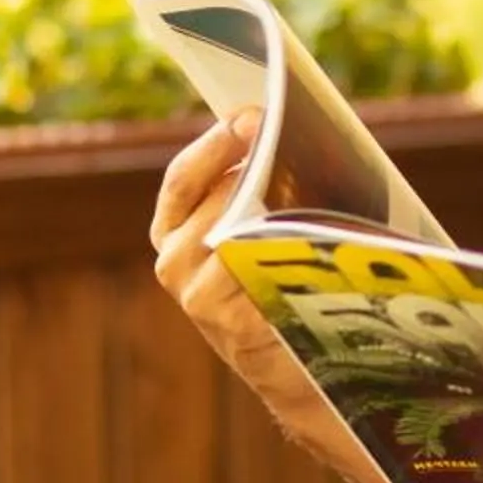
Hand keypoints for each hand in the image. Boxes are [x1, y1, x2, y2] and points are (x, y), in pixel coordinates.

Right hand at [149, 110, 291, 395]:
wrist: (301, 366)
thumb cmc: (286, 284)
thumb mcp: (262, 230)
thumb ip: (258, 189)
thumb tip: (282, 133)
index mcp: (176, 230)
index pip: (183, 178)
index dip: (214, 144)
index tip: (248, 116)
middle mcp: (176, 261)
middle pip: (210, 200)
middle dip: (249, 164)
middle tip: (283, 136)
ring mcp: (198, 296)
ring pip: (229, 234)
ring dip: (266, 205)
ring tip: (300, 177)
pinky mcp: (229, 324)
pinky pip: (252, 275)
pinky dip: (279, 251)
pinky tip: (306, 234)